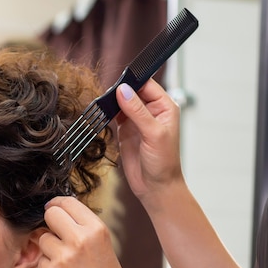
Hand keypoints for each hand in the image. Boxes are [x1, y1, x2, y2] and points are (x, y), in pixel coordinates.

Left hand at [37, 196, 132, 267]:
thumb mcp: (101, 243)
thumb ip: (79, 227)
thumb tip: (51, 211)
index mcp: (95, 229)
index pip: (66, 202)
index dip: (57, 205)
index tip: (54, 211)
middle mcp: (79, 240)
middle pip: (50, 214)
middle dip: (50, 223)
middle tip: (57, 235)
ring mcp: (62, 258)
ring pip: (42, 239)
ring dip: (49, 249)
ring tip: (67, 263)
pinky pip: (40, 261)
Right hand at [115, 79, 182, 203]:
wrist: (155, 186)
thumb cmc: (164, 162)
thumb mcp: (153, 134)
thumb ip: (138, 111)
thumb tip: (123, 90)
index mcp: (164, 107)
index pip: (147, 84)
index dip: (133, 81)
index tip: (119, 83)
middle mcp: (151, 111)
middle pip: (132, 91)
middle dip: (120, 90)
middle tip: (107, 95)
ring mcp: (137, 120)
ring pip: (122, 102)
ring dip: (112, 101)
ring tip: (103, 103)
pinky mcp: (125, 130)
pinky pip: (114, 115)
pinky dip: (107, 113)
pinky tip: (102, 113)